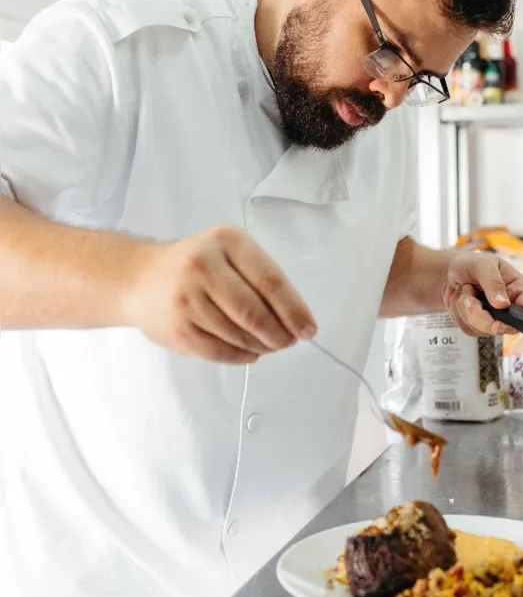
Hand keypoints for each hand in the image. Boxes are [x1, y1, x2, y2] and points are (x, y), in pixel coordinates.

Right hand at [122, 225, 316, 363]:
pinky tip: (250, 351)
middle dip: (280, 334)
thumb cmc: (196, 265)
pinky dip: (242, 356)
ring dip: (262, 346)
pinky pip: (220, 352)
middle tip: (289, 342)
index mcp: (226, 241)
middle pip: (255, 312)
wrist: (139, 279)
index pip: (270, 280)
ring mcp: (187, 299)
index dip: (294, 309)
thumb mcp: (229, 253)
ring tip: (268, 344)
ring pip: (239, 335)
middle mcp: (203, 265)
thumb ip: (260, 278)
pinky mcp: (177, 329)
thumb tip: (296, 320)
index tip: (308, 328)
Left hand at [443, 251, 522, 336]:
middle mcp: (509, 307)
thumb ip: (493, 283)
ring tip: (465, 290)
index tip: (497, 324)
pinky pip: (468, 329)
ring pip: (481, 329)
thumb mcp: (483, 265)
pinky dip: (458, 314)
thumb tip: (503, 304)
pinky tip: (460, 299)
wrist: (451, 270)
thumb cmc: (472, 263)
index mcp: (518, 290)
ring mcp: (493, 318)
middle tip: (469, 298)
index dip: (516, 323)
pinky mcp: (478, 324)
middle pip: (502, 327)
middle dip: (480, 316)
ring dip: (465, 311)